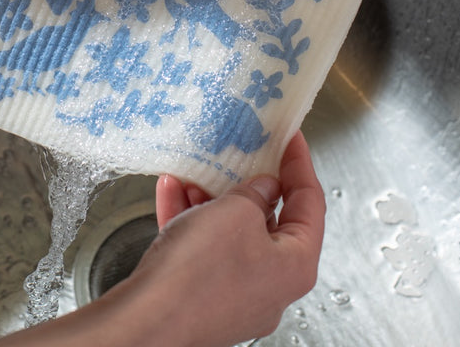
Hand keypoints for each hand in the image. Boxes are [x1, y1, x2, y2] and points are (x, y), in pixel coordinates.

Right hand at [138, 131, 325, 344]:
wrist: (149, 319)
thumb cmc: (200, 272)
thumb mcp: (236, 212)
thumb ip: (256, 193)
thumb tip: (264, 189)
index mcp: (295, 265)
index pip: (310, 204)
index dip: (300, 164)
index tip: (291, 138)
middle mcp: (271, 284)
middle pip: (269, 220)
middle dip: (246, 182)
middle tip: (240, 153)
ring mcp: (237, 293)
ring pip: (230, 233)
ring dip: (211, 198)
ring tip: (193, 172)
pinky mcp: (204, 296)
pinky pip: (203, 249)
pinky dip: (189, 219)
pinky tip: (171, 191)